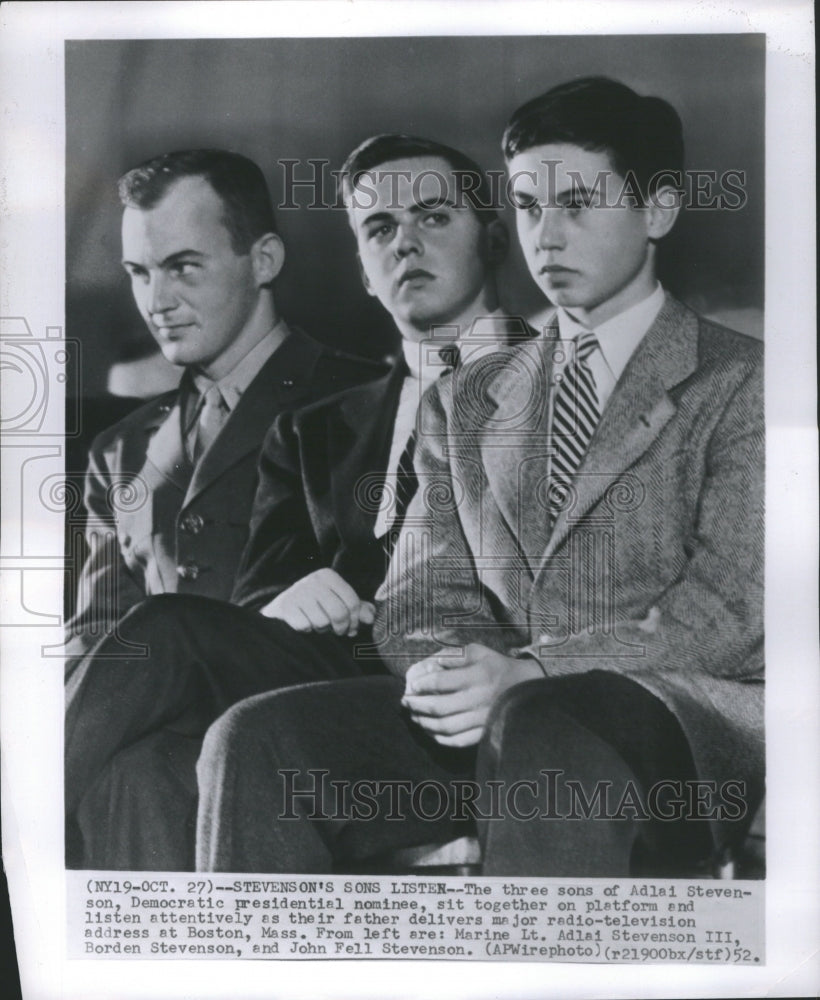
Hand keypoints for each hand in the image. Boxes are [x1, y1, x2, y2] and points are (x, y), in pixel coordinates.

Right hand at [260, 569, 374, 636]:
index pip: (352, 601)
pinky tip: (304, 623)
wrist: (280, 606)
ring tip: (317, 624)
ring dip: (322, 629)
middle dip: (341, 628)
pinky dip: (306, 630)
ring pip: (322, 622)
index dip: (356, 620)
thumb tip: (371, 617)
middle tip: (338, 631)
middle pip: (339, 613)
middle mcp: (313, 580)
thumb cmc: (314, 604)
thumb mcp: (336, 601)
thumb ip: (356, 608)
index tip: (352, 628)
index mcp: (328, 576)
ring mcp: (298, 592)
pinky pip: (305, 626)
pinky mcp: (286, 606)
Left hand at [401, 643, 542, 746]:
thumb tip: (428, 665)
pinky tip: (431, 731)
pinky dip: (440, 739)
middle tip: (405, 701)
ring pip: (446, 727)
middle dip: (417, 705)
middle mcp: (480, 699)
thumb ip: (452, 655)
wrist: (526, 686)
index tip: (412, 685)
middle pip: (439, 707)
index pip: (440, 682)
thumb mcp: (477, 651)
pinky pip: (459, 741)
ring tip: (414, 716)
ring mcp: (483, 719)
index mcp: (477, 675)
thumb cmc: (496, 666)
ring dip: (424, 723)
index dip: (421, 684)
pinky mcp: (486, 733)